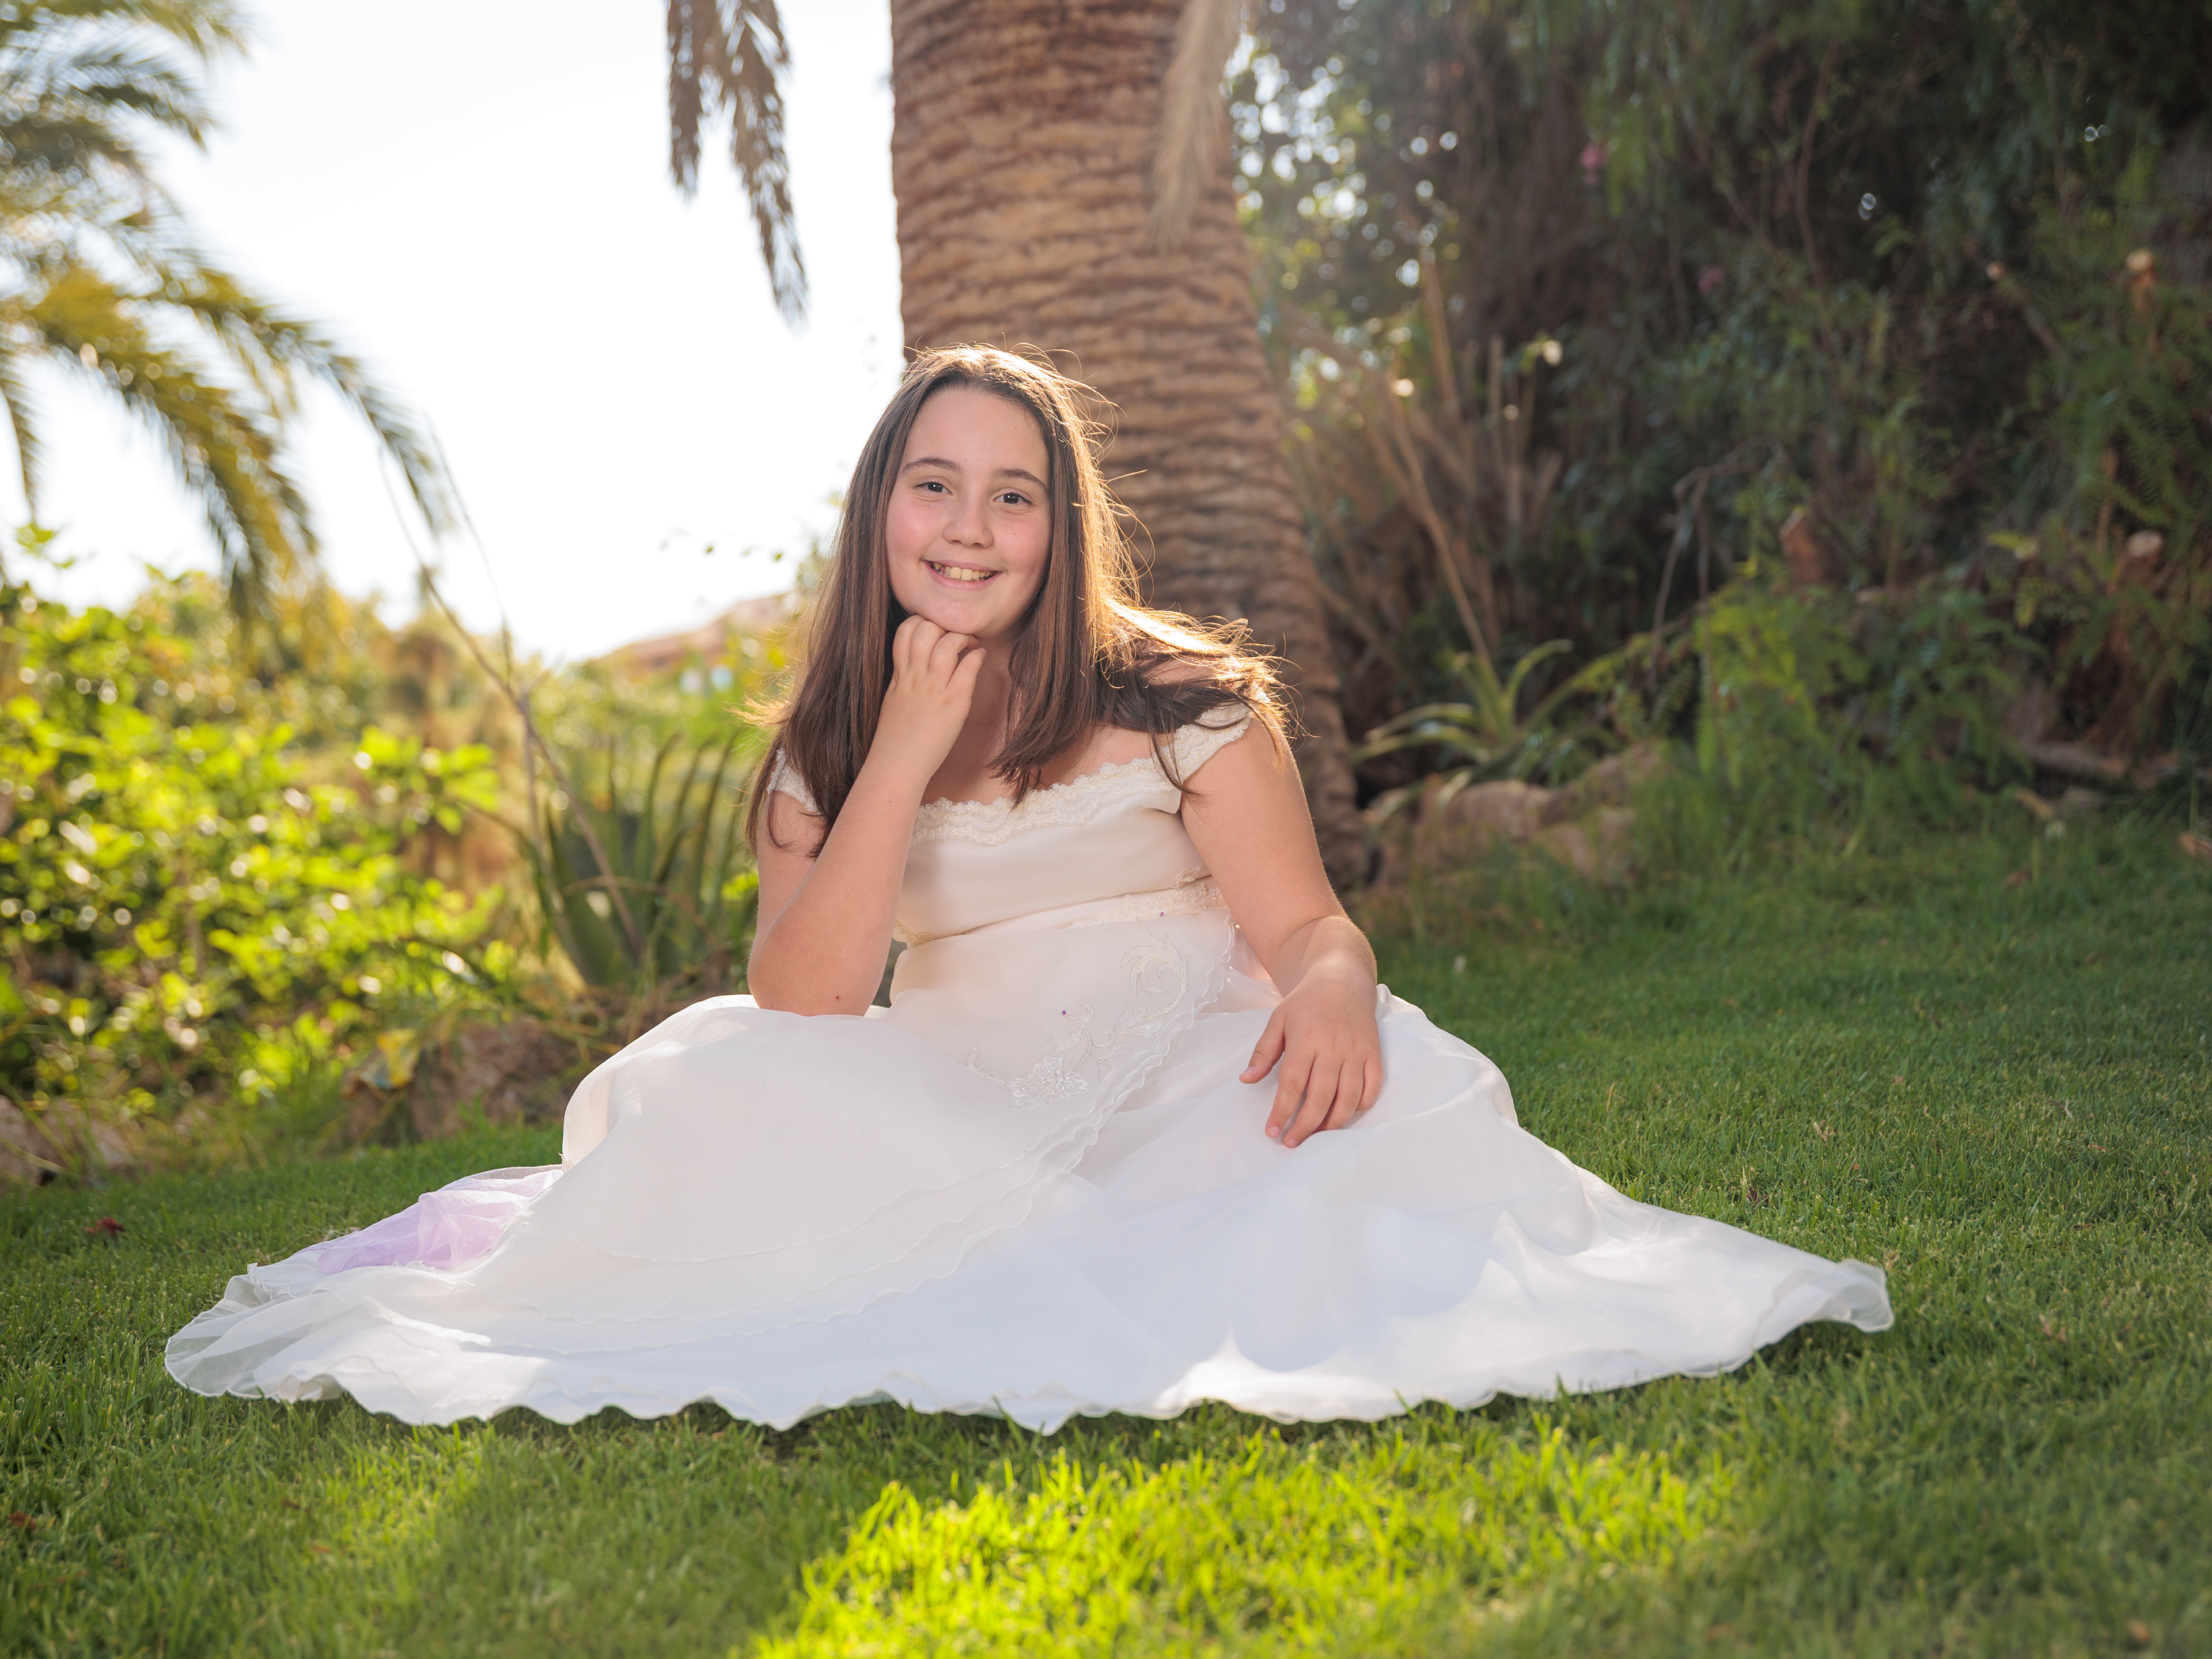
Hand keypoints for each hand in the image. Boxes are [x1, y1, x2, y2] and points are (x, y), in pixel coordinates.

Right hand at [873, 615, 983, 779]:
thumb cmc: (895, 739)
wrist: (896, 764)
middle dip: (943, 624)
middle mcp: (915, 677)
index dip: (921, 622)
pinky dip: (976, 656)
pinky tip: (979, 656)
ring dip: (963, 637)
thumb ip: (903, 680)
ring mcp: (934, 688)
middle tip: (956, 633)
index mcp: (899, 675)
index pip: (905, 632)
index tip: (935, 629)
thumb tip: (915, 668)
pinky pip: (967, 668)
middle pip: (926, 630)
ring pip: (947, 644)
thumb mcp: (893, 700)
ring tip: (971, 642)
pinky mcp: (953, 703)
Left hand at [1241, 969, 1383, 1147]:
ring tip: (1316, 1136)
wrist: (1342, 980)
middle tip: (1291, 1142)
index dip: (1282, 1111)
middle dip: (1304, 1126)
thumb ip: (1263, 1052)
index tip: (1272, 1131)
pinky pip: (1372, 1088)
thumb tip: (1246, 1080)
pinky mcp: (1374, 1054)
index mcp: (1305, 1039)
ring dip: (1332, 1123)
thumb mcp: (1277, 1021)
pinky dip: (1361, 1106)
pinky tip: (1344, 1114)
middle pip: (1320, 1097)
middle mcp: (1333, 1048)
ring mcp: (1356, 1052)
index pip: (1292, 1084)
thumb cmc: (1305, 1003)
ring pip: (1348, 1098)